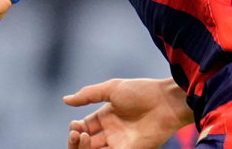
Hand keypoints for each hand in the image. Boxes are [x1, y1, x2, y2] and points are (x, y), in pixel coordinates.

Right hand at [64, 78, 192, 148]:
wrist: (166, 101)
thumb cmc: (142, 92)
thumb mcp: (111, 89)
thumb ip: (88, 94)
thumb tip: (65, 100)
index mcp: (106, 116)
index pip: (83, 128)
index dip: (75, 130)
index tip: (75, 125)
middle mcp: (111, 132)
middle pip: (86, 144)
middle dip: (75, 141)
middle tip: (77, 133)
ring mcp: (119, 144)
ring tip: (83, 137)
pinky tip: (90, 146)